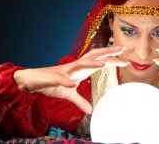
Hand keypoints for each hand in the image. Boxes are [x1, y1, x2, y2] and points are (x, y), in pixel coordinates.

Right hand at [14, 46, 128, 113]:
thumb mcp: (69, 94)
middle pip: (93, 55)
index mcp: (80, 69)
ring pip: (79, 64)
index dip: (112, 60)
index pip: (99, 61)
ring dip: (91, 64)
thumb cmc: (51, 84)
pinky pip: (60, 79)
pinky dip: (66, 81)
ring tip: (103, 64)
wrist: (33, 81)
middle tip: (122, 48)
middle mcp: (75, 66)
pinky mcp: (53, 78)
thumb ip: (80, 101)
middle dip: (107, 51)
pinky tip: (72, 84)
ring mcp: (64, 70)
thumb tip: (90, 111)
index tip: (126, 60)